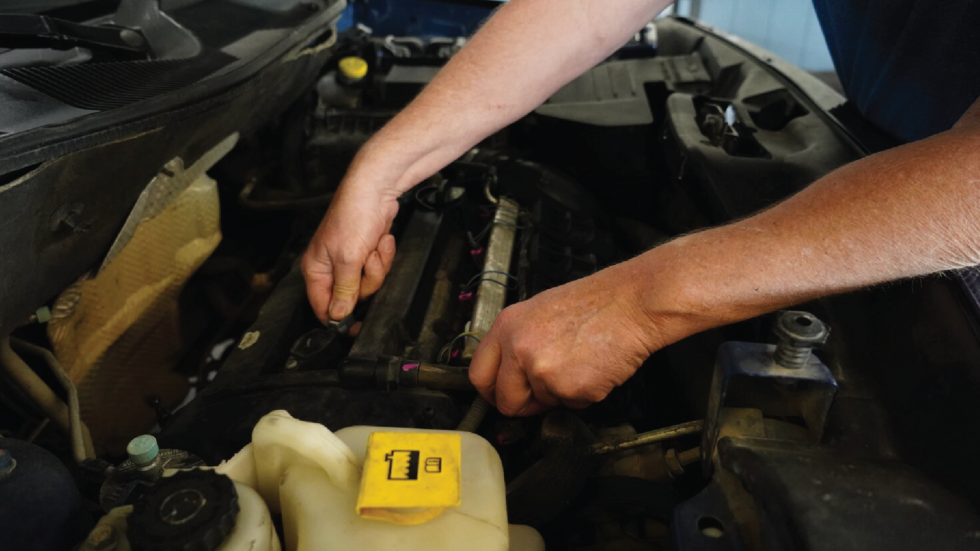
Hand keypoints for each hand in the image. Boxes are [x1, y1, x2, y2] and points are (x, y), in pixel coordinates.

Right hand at [302, 179, 398, 323]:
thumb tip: (338, 315)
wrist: (375, 191)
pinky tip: (381, 241)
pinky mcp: (367, 253)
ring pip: (368, 284)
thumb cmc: (353, 215)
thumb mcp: (348, 259)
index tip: (356, 326)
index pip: (323, 306)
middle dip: (367, 282)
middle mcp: (331, 267)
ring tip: (374, 247)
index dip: (340, 318)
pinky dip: (384, 256)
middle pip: (351, 297)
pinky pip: (378, 269)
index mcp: (316, 270)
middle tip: (367, 262)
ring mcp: (350, 260)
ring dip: (378, 267)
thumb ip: (344, 290)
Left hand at [469, 261, 668, 415]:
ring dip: (561, 393)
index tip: (503, 396)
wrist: (631, 304)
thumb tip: (510, 374)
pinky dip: (584, 394)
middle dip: (525, 404)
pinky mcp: (569, 389)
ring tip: (580, 363)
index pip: (479, 374)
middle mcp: (519, 349)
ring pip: (543, 403)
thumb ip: (517, 342)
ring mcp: (543, 371)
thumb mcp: (539, 312)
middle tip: (545, 393)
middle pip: (507, 400)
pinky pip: (571, 405)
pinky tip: (594, 368)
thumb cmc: (594, 304)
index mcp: (507, 327)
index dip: (493, 392)